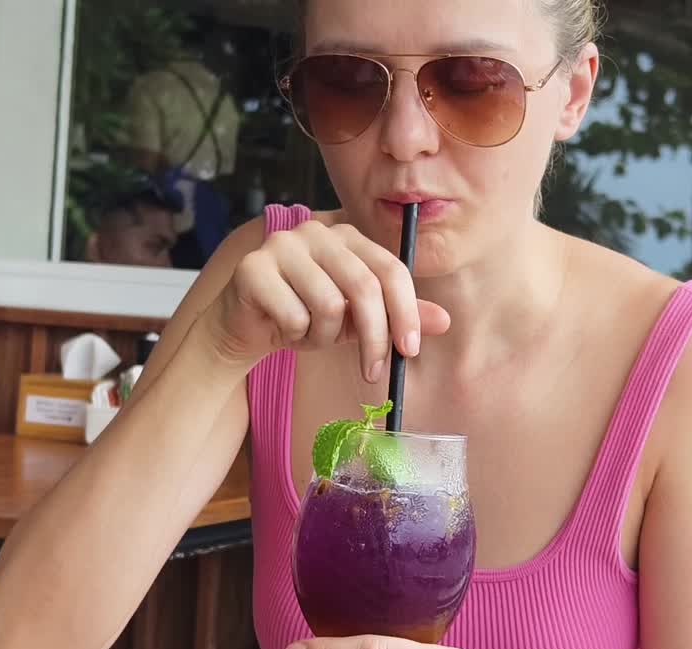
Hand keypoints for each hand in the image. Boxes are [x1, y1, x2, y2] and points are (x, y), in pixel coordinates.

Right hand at [205, 221, 450, 381]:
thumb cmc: (308, 316)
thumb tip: (444, 320)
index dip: (406, 312)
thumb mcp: (360, 318)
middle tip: (373, 373)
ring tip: (311, 335)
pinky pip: (293, 315)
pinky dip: (295, 335)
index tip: (410, 351)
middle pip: (363, 287)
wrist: (248, 326)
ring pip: (327, 305)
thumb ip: (399, 314)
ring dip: (324, 337)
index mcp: (348, 236)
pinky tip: (284, 329)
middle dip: (374, 339)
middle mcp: (316, 231)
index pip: (391, 270)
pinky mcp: (252, 268)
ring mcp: (281, 245)